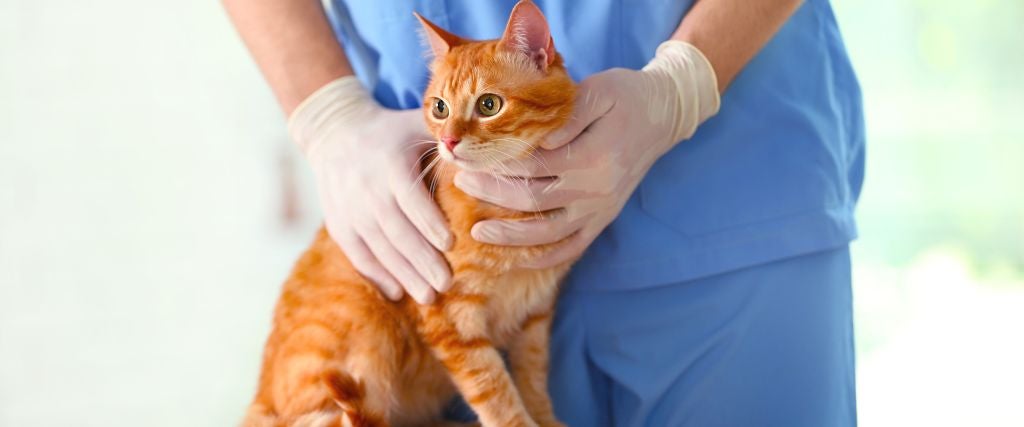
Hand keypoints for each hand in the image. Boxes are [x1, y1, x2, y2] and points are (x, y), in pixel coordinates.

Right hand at [290, 77, 452, 303]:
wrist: (334, 134)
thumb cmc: (392, 132)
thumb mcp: (416, 124)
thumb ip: (447, 137)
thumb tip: (480, 150)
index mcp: (390, 164)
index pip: (410, 198)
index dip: (429, 222)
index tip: (451, 244)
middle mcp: (367, 190)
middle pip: (396, 231)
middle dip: (422, 260)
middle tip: (447, 284)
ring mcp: (349, 210)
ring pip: (379, 249)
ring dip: (404, 275)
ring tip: (429, 297)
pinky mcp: (338, 225)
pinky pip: (358, 256)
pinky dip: (377, 276)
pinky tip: (398, 293)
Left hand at [453, 41, 719, 267]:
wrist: (664, 114)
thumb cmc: (626, 96)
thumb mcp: (598, 91)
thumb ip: (567, 116)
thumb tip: (535, 140)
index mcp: (592, 155)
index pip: (532, 166)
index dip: (496, 164)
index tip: (469, 157)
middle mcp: (596, 188)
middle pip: (532, 199)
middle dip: (491, 194)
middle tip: (460, 182)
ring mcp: (600, 208)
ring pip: (548, 233)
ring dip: (510, 235)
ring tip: (477, 231)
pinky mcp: (603, 218)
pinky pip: (572, 247)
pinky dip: (545, 257)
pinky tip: (517, 259)